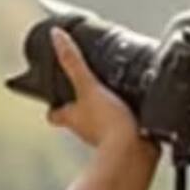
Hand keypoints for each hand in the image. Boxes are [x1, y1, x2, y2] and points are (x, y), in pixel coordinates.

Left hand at [45, 27, 148, 156]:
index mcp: (72, 116)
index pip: (54, 113)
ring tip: (116, 95)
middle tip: (88, 91)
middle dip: (81, 106)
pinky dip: (127, 118)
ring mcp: (105, 136)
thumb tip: (57, 38)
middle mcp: (85, 129)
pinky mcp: (127, 139)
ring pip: (100, 123)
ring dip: (105, 111)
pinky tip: (136, 109)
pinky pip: (124, 126)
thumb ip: (73, 62)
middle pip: (77, 117)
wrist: (135, 152)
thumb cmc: (108, 125)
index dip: (52, 106)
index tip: (52, 99)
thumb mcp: (89, 86)